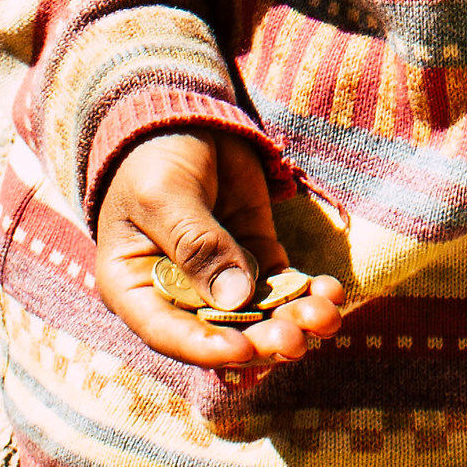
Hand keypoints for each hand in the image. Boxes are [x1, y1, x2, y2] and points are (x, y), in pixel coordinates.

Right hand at [93, 128, 346, 371]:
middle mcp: (177, 293)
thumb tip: (236, 297)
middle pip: (221, 329)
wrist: (183, 116)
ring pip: (257, 312)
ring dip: (292, 318)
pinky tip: (331, 293)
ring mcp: (219, 275)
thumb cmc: (154, 157)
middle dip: (261, 337)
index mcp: (134, 288)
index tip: (243, 351)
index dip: (205, 346)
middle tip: (296, 339)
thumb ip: (197, 245)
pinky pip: (281, 283)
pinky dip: (306, 291)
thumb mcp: (165, 196)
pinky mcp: (254, 253)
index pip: (168, 331)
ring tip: (325, 316)